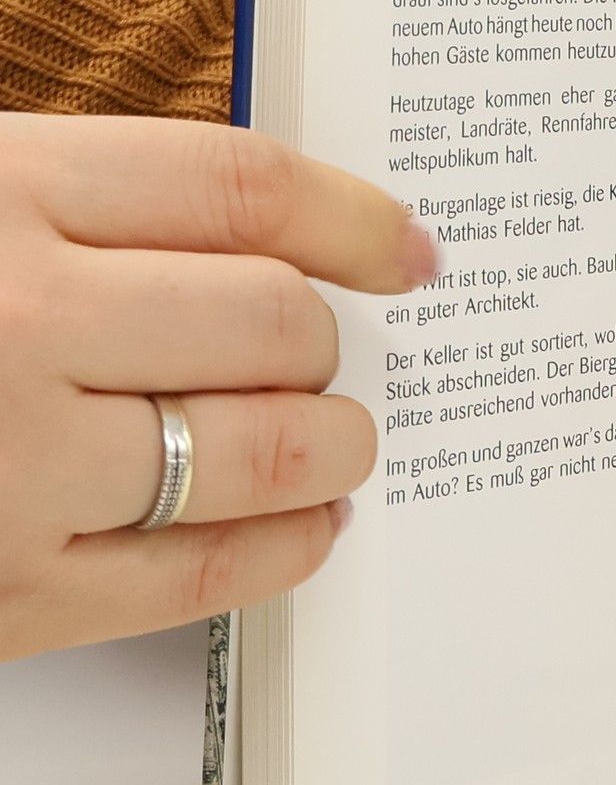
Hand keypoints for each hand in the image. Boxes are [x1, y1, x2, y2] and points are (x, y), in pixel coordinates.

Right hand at [0, 115, 436, 660]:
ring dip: (335, 444)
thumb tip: (264, 238)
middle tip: (333, 352)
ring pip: (267, 446)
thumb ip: (74, 202)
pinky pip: (204, 573)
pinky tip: (306, 523)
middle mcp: (13, 321)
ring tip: (340, 439)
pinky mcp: (2, 594)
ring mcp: (10, 466)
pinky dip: (287, 547)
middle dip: (328, 343)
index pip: (243, 190)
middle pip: (276, 320)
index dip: (354, 217)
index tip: (406, 250)